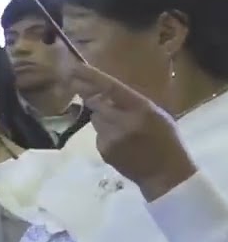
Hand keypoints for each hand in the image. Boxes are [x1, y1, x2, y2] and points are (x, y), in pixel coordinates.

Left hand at [70, 64, 196, 200]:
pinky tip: (121, 144)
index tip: (74, 67)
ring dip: (103, 119)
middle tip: (98, 101)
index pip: (111, 88)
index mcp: (142, 108)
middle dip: (93, 99)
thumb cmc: (166, 140)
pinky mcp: (104, 150)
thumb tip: (103, 91)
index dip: (91, 77)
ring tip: (122, 130)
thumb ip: (131, 103)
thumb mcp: (157, 115)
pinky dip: (105, 135)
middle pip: (95, 103)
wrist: (165, 174)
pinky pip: (98, 135)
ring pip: (96, 119)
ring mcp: (112, 137)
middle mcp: (124, 121)